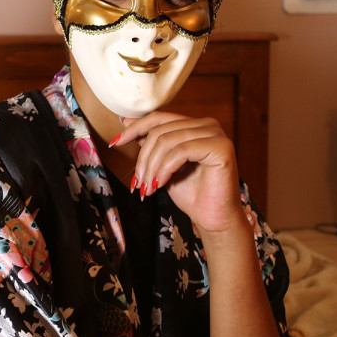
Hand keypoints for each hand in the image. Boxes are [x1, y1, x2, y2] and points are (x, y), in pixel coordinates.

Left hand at [113, 112, 243, 234]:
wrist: (212, 218)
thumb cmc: (191, 193)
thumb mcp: (163, 164)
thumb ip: (151, 143)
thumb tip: (126, 122)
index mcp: (195, 124)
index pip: (159, 118)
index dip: (135, 128)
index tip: (116, 142)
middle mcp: (208, 124)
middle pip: (160, 130)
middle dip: (143, 158)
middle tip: (138, 182)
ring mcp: (216, 134)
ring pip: (168, 141)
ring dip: (152, 166)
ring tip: (148, 187)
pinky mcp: (221, 147)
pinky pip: (182, 151)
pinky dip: (165, 169)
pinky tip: (160, 184)